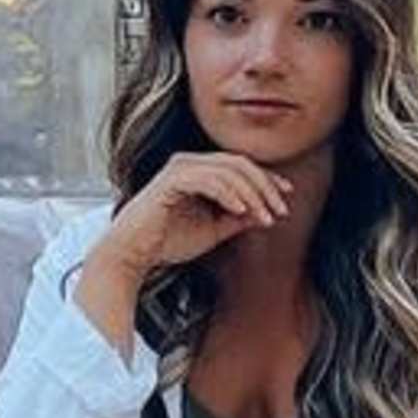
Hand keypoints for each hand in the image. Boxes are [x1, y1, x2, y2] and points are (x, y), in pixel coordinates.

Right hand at [101, 150, 298, 284]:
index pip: (240, 167)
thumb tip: (266, 214)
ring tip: (264, 216)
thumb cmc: (167, 242)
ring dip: (251, 194)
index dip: (266, 181)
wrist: (132, 254)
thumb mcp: (213, 230)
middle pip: (239, 164)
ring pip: (228, 170)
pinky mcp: (171, 180)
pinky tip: (242, 211)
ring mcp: (179, 168)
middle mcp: (189, 163)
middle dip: (264, 187)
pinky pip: (210, 181)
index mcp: (198, 170)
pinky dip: (229, 195)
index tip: (285, 199)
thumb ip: (237, 219)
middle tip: (280, 211)